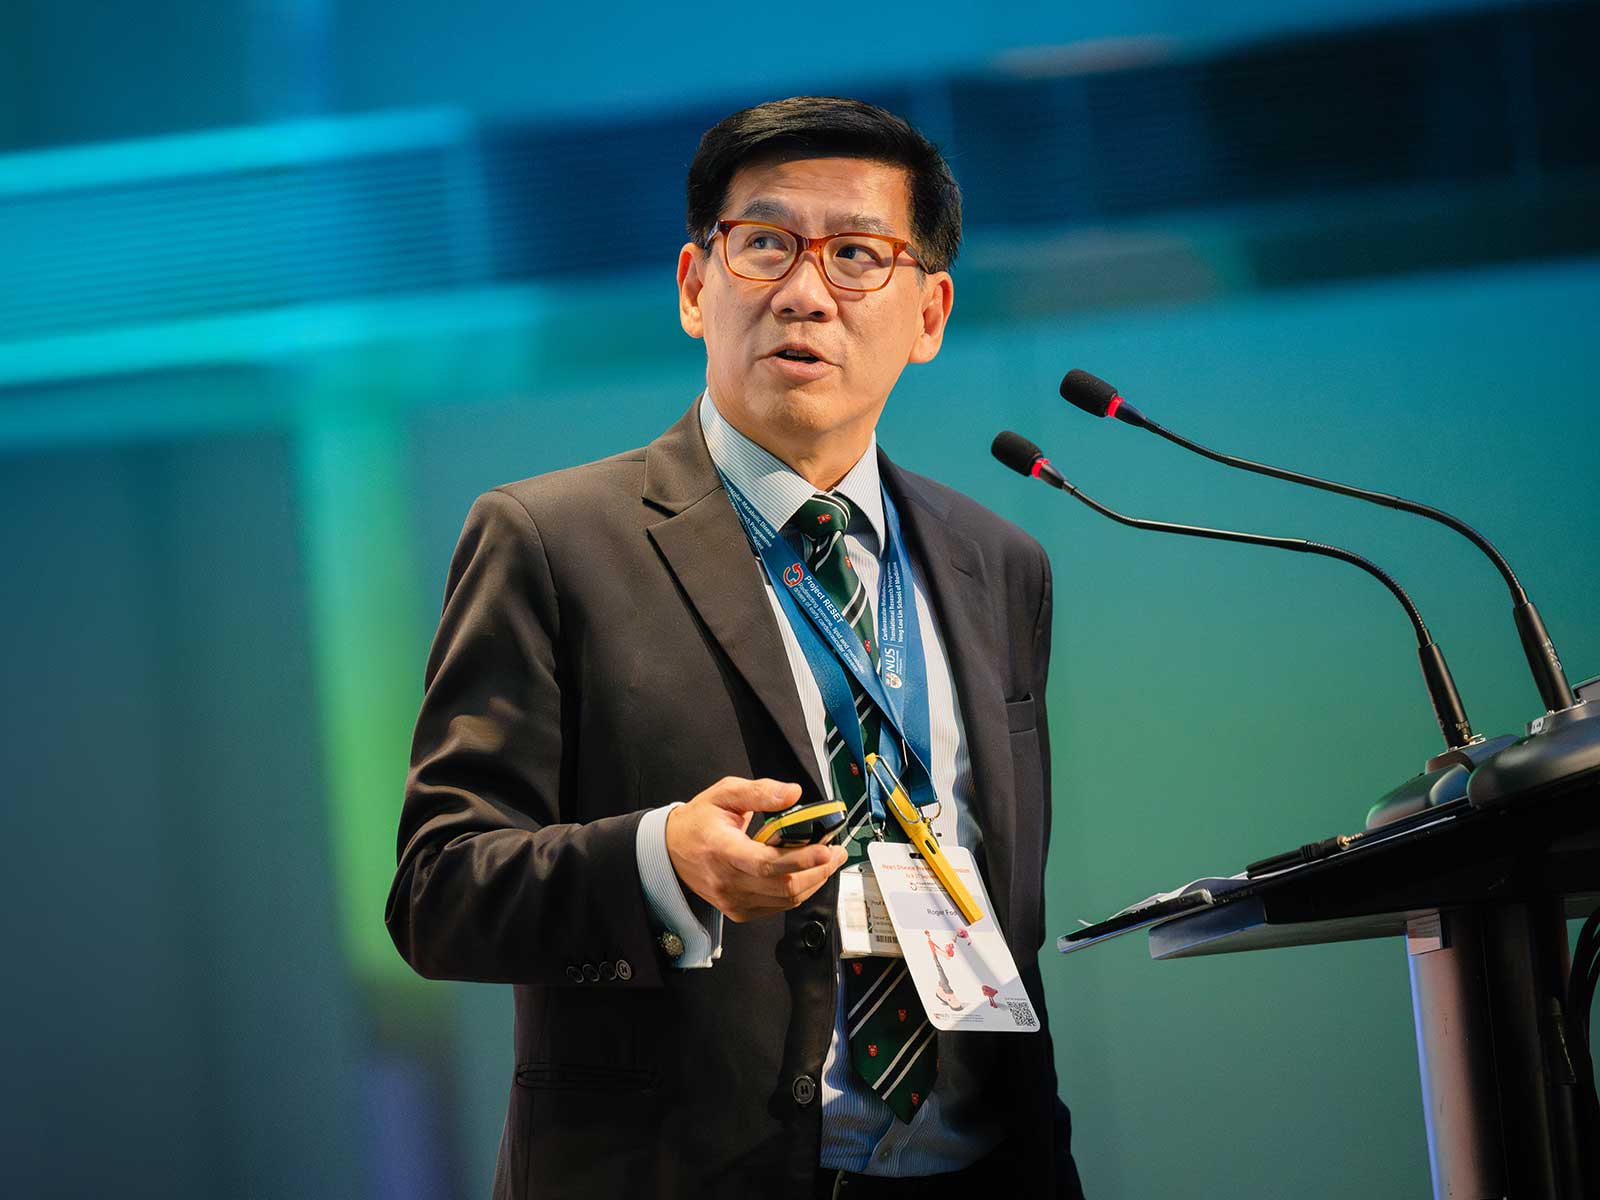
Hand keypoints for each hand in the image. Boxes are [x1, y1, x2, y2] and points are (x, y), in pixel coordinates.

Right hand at [665, 777, 848, 922]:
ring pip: (785, 900)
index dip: (799, 859)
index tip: (825, 850)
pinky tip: (807, 874)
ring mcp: (733, 900)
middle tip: (837, 851)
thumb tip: (793, 793)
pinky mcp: (739, 911)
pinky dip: (798, 891)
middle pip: (783, 886)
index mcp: (721, 849)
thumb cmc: (699, 820)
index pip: (765, 863)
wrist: (671, 850)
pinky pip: (778, 906)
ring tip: (828, 860)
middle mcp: (727, 881)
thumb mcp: (725, 793)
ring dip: (814, 881)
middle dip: (818, 870)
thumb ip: (760, 791)